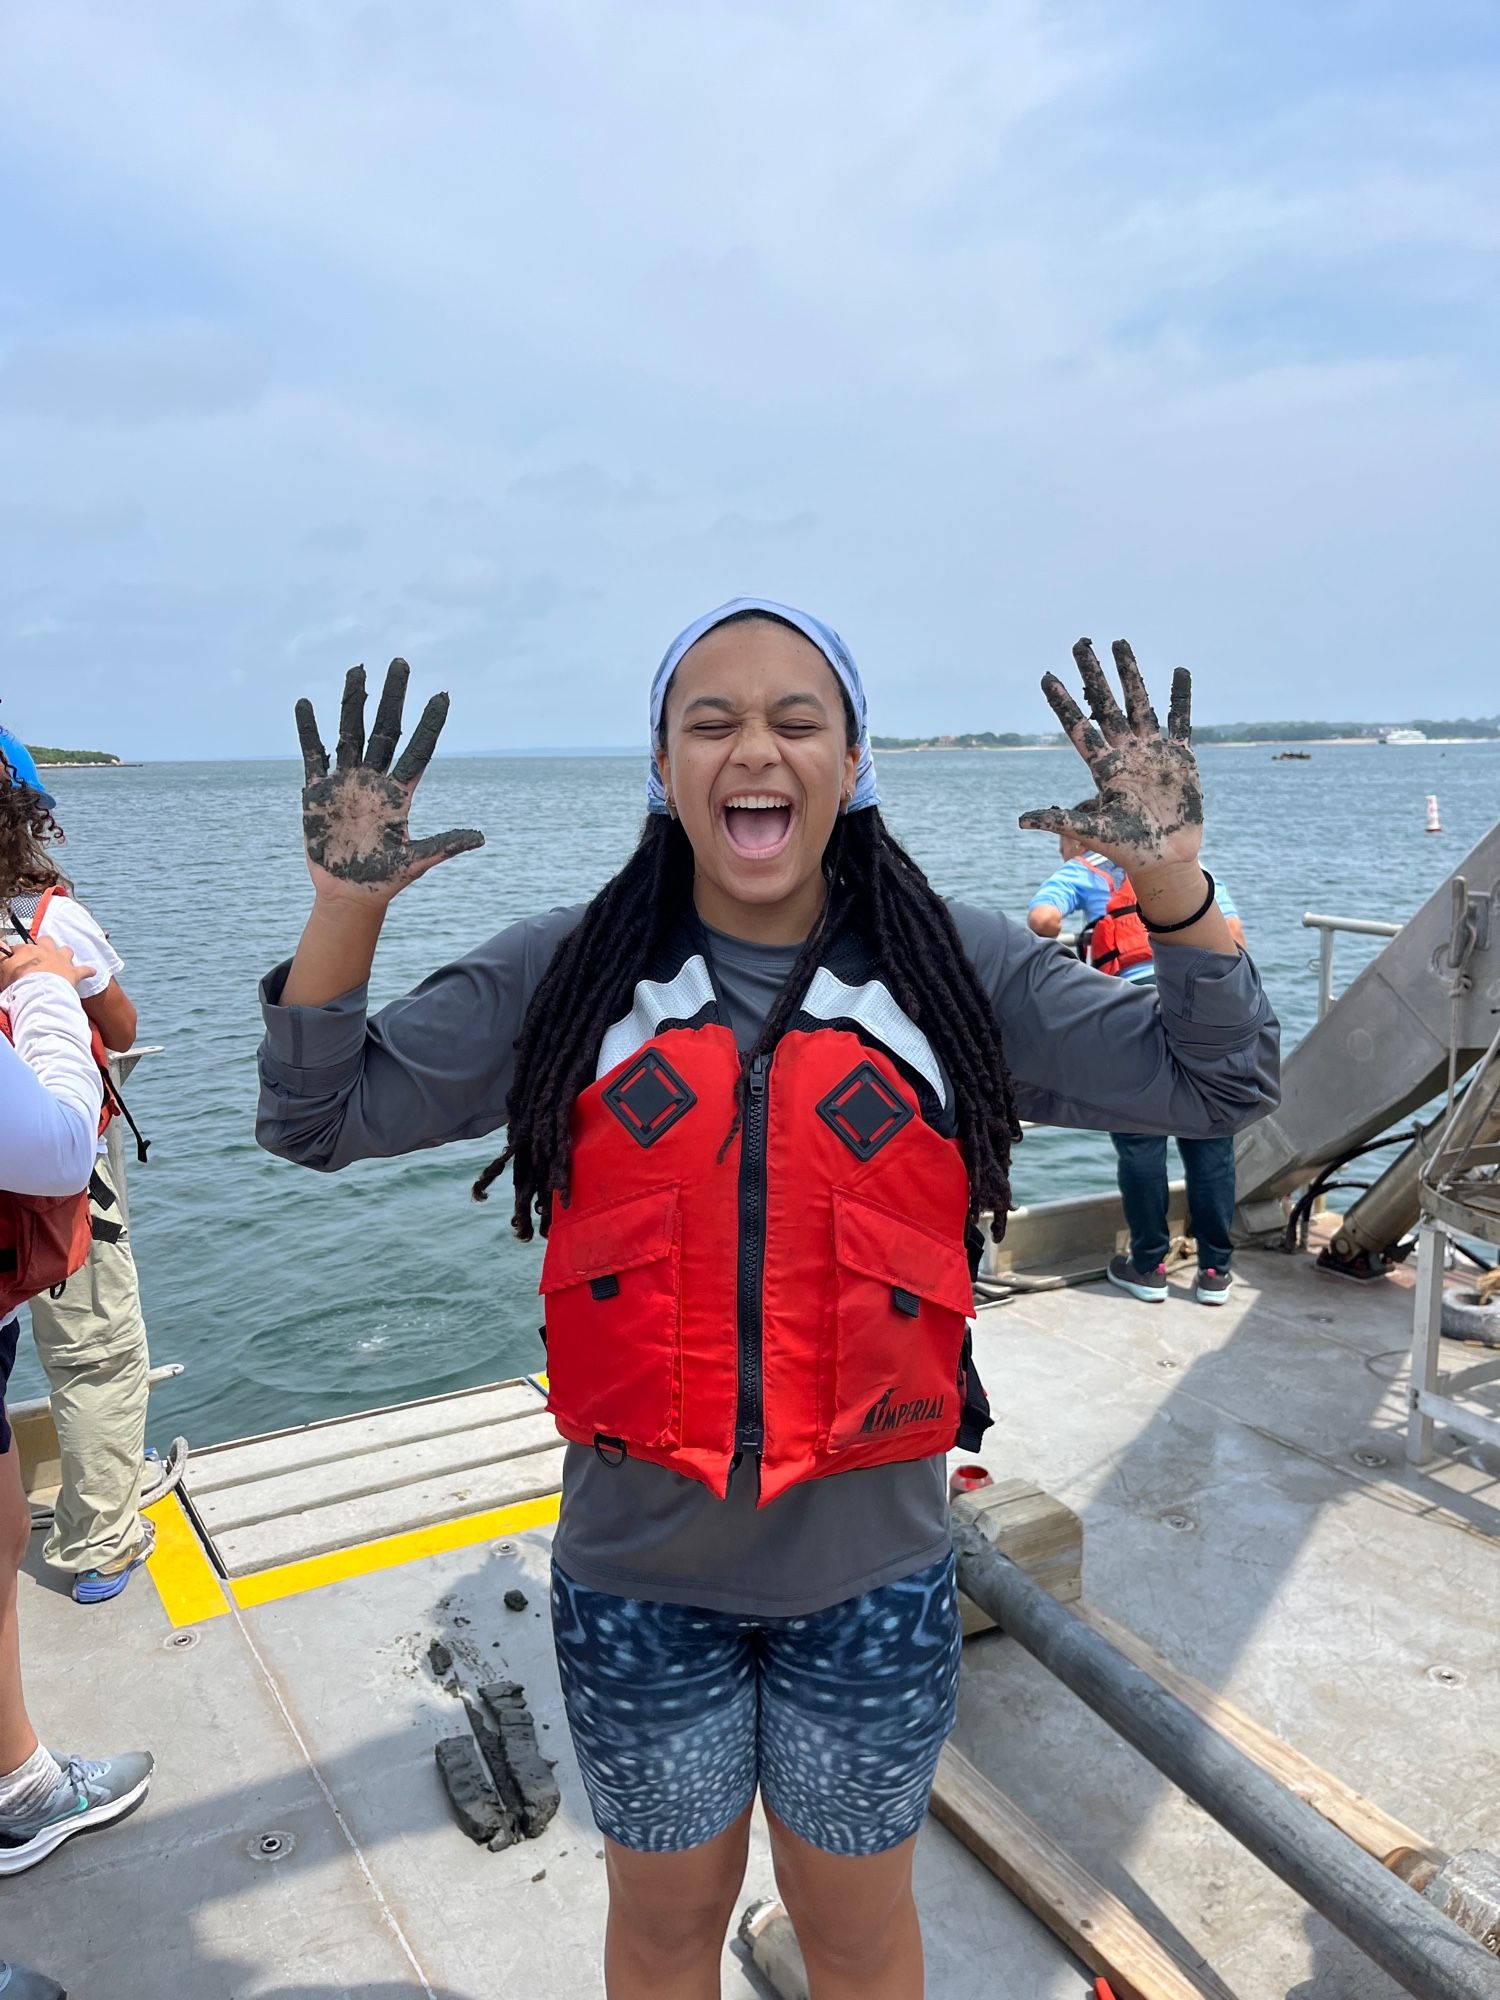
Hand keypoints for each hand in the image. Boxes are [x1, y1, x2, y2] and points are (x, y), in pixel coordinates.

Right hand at [0, 937, 95, 994]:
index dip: (17, 954)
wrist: (39, 993)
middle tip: (41, 953)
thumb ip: (1, 958)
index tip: (14, 959)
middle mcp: (45, 952)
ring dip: (64, 954)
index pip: (20, 947)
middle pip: (45, 941)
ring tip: (63, 959)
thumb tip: (1, 946)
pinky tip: (92, 971)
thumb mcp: (3, 970)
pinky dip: (88, 971)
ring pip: (65, 950)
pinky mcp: (73, 972)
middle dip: (44, 945)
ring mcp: (61, 961)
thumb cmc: (19, 984)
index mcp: (27, 951)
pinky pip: (85, 970)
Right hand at [296, 659, 484, 903]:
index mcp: (400, 793)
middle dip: (392, 697)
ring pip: (351, 732)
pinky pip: (313, 754)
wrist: (347, 893)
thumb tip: (482, 837)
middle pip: (385, 729)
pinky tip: (306, 704)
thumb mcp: (416, 862)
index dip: (430, 723)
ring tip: (358, 671)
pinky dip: (308, 730)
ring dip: (353, 702)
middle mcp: (374, 779)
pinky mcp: (317, 790)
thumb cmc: (385, 880)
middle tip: (401, 663)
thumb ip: (445, 845)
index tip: (443, 695)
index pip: (418, 749)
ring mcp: (345, 781)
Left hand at [1018, 638, 1202, 872]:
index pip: (1079, 727)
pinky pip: (1180, 721)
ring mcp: (1152, 751)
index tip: (1047, 677)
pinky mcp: (1180, 756)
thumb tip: (1020, 821)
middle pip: (1107, 705)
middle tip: (1080, 644)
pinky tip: (1178, 672)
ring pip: (1139, 703)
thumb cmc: (1128, 848)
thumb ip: (1059, 821)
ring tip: (1120, 643)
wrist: (1166, 859)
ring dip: (1131, 674)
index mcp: (1103, 767)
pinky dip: (1180, 698)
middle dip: (1094, 675)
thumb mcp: (1092, 831)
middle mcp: (1125, 752)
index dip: (1063, 703)